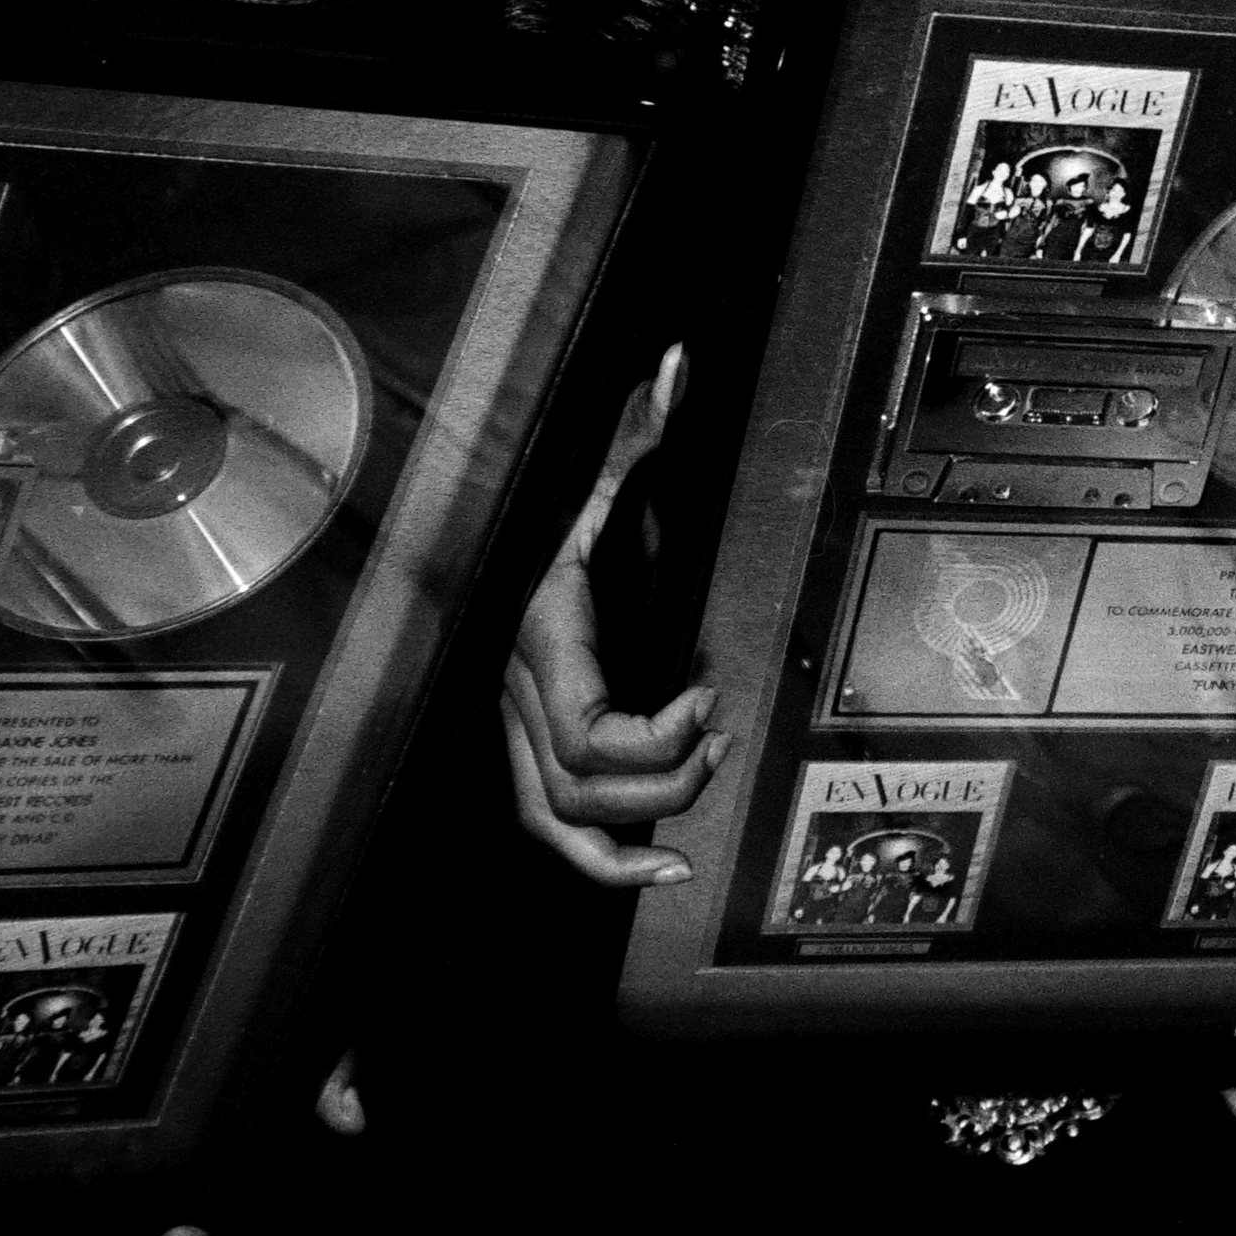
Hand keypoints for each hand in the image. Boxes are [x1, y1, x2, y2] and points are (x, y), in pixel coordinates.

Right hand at [502, 346, 724, 884]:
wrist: (526, 549)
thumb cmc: (579, 517)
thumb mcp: (610, 473)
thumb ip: (642, 424)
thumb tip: (677, 364)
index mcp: (539, 639)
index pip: (586, 730)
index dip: (657, 734)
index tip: (711, 691)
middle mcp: (515, 694)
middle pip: (581, 783)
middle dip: (665, 774)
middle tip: (721, 731)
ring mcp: (514, 732)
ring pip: (560, 818)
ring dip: (640, 824)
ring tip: (704, 794)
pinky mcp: (530, 757)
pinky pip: (553, 829)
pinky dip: (606, 864)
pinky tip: (668, 871)